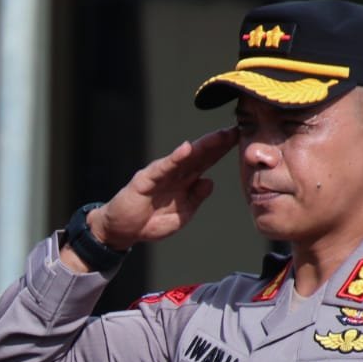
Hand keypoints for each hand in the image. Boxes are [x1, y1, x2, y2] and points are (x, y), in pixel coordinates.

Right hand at [87, 126, 238, 248]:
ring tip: (219, 136)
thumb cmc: (151, 222)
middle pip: (199, 155)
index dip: (222, 151)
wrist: (123, 231)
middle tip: (236, 130)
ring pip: (184, 158)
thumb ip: (195, 199)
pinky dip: (174, 158)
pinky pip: (162, 168)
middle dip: (217, 143)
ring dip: (202, 146)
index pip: (206, 162)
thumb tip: (210, 181)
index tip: (240, 139)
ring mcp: (160, 175)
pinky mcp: (145, 180)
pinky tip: (187, 148)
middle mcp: (174, 174)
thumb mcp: (181, 216)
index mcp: (184, 182)